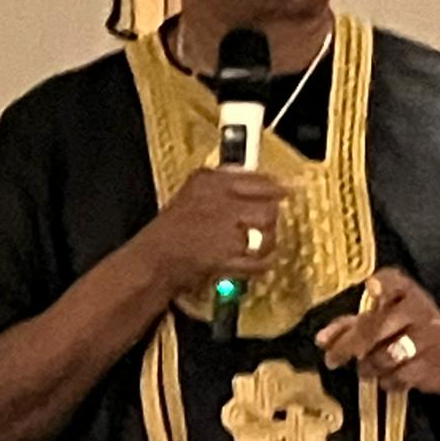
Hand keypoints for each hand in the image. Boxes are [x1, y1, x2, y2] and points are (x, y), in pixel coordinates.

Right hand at [138, 168, 286, 299]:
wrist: (154, 261)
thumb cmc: (171, 231)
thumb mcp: (191, 192)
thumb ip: (221, 182)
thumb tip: (252, 176)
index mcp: (209, 182)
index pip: (257, 178)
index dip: (276, 186)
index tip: (286, 189)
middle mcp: (218, 202)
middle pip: (269, 207)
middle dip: (270, 218)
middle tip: (266, 223)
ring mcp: (224, 231)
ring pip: (267, 235)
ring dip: (266, 243)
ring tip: (257, 245)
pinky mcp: (227, 257)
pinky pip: (258, 261)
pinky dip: (259, 265)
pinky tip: (253, 263)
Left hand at [315, 267, 439, 395]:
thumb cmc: (412, 334)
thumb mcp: (386, 322)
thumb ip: (351, 327)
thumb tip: (322, 340)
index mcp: (405, 292)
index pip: (393, 280)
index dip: (382, 284)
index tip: (371, 286)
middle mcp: (419, 307)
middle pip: (376, 326)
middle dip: (349, 347)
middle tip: (332, 361)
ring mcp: (430, 334)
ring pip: (384, 356)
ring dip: (370, 368)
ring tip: (368, 370)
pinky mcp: (437, 360)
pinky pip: (400, 376)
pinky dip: (389, 382)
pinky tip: (391, 378)